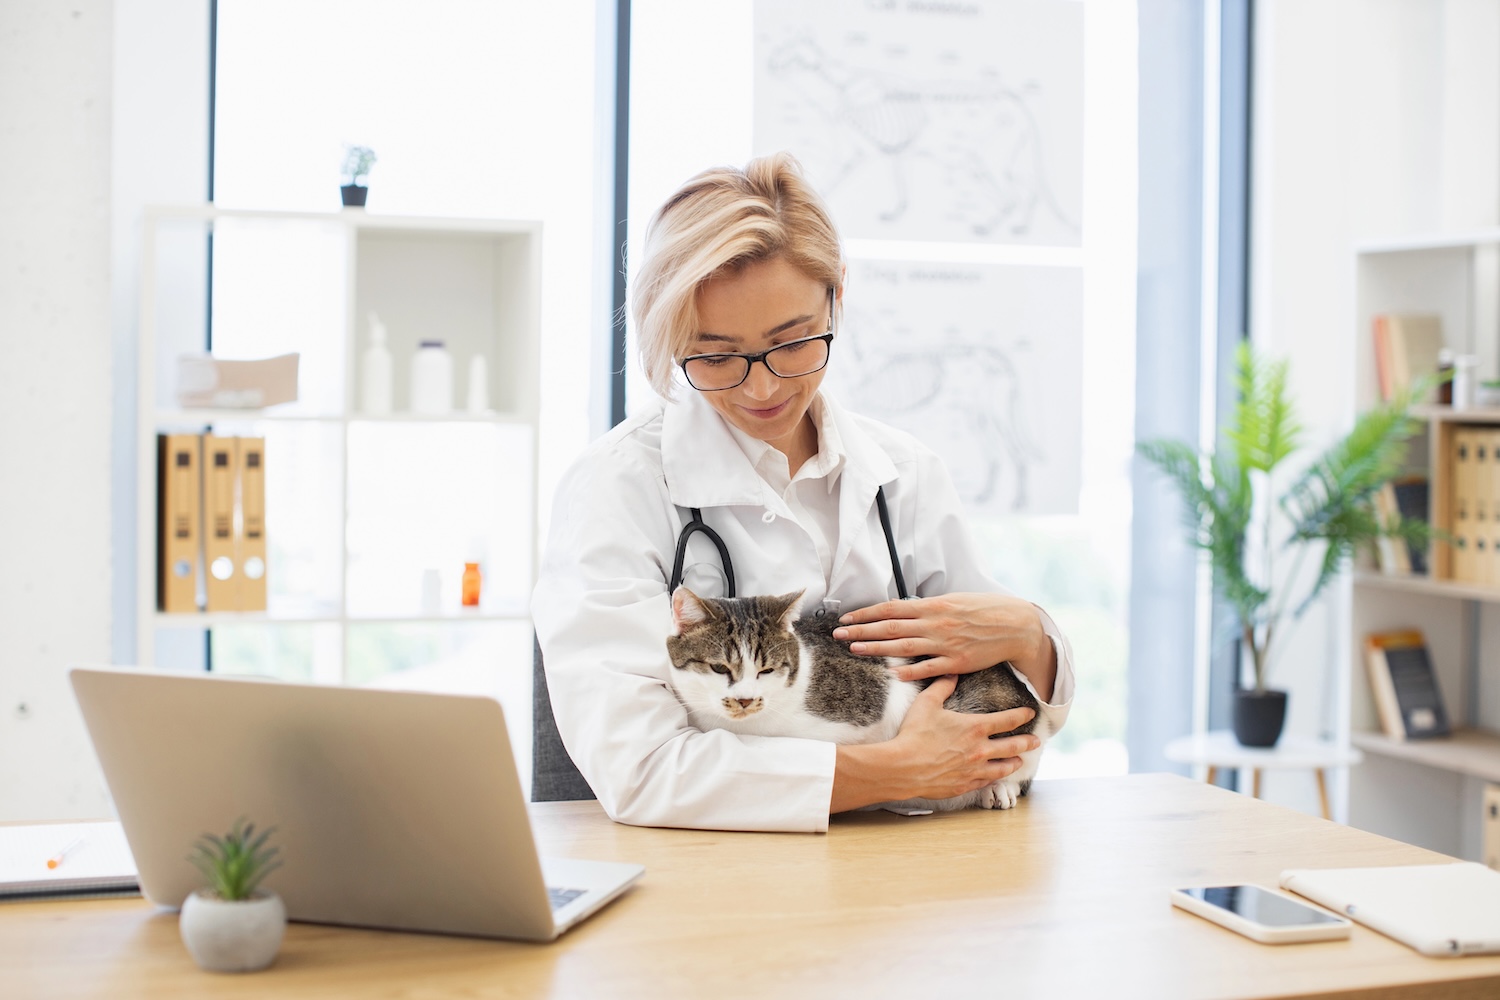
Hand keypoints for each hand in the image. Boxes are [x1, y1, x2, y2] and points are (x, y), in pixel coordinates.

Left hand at [833, 593, 1046, 679]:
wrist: (1015, 625)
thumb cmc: (983, 610)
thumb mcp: (952, 601)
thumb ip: (927, 608)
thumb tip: (902, 610)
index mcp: (932, 606)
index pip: (891, 609)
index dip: (866, 613)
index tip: (846, 617)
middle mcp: (935, 623)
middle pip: (890, 627)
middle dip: (861, 630)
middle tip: (837, 633)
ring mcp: (945, 643)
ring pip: (904, 647)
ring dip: (877, 649)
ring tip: (854, 649)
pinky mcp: (957, 662)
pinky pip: (930, 668)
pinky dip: (911, 671)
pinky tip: (893, 674)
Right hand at [882, 675, 1039, 801]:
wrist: (904, 767)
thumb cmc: (914, 734)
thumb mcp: (926, 703)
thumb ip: (942, 687)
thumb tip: (951, 674)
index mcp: (975, 727)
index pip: (1007, 720)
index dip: (1021, 716)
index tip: (1031, 714)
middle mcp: (980, 750)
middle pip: (1013, 746)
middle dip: (1027, 743)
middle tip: (1037, 742)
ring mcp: (975, 770)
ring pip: (1003, 767)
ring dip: (1014, 763)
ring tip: (1020, 761)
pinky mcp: (965, 785)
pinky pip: (986, 782)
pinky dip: (994, 778)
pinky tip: (995, 776)